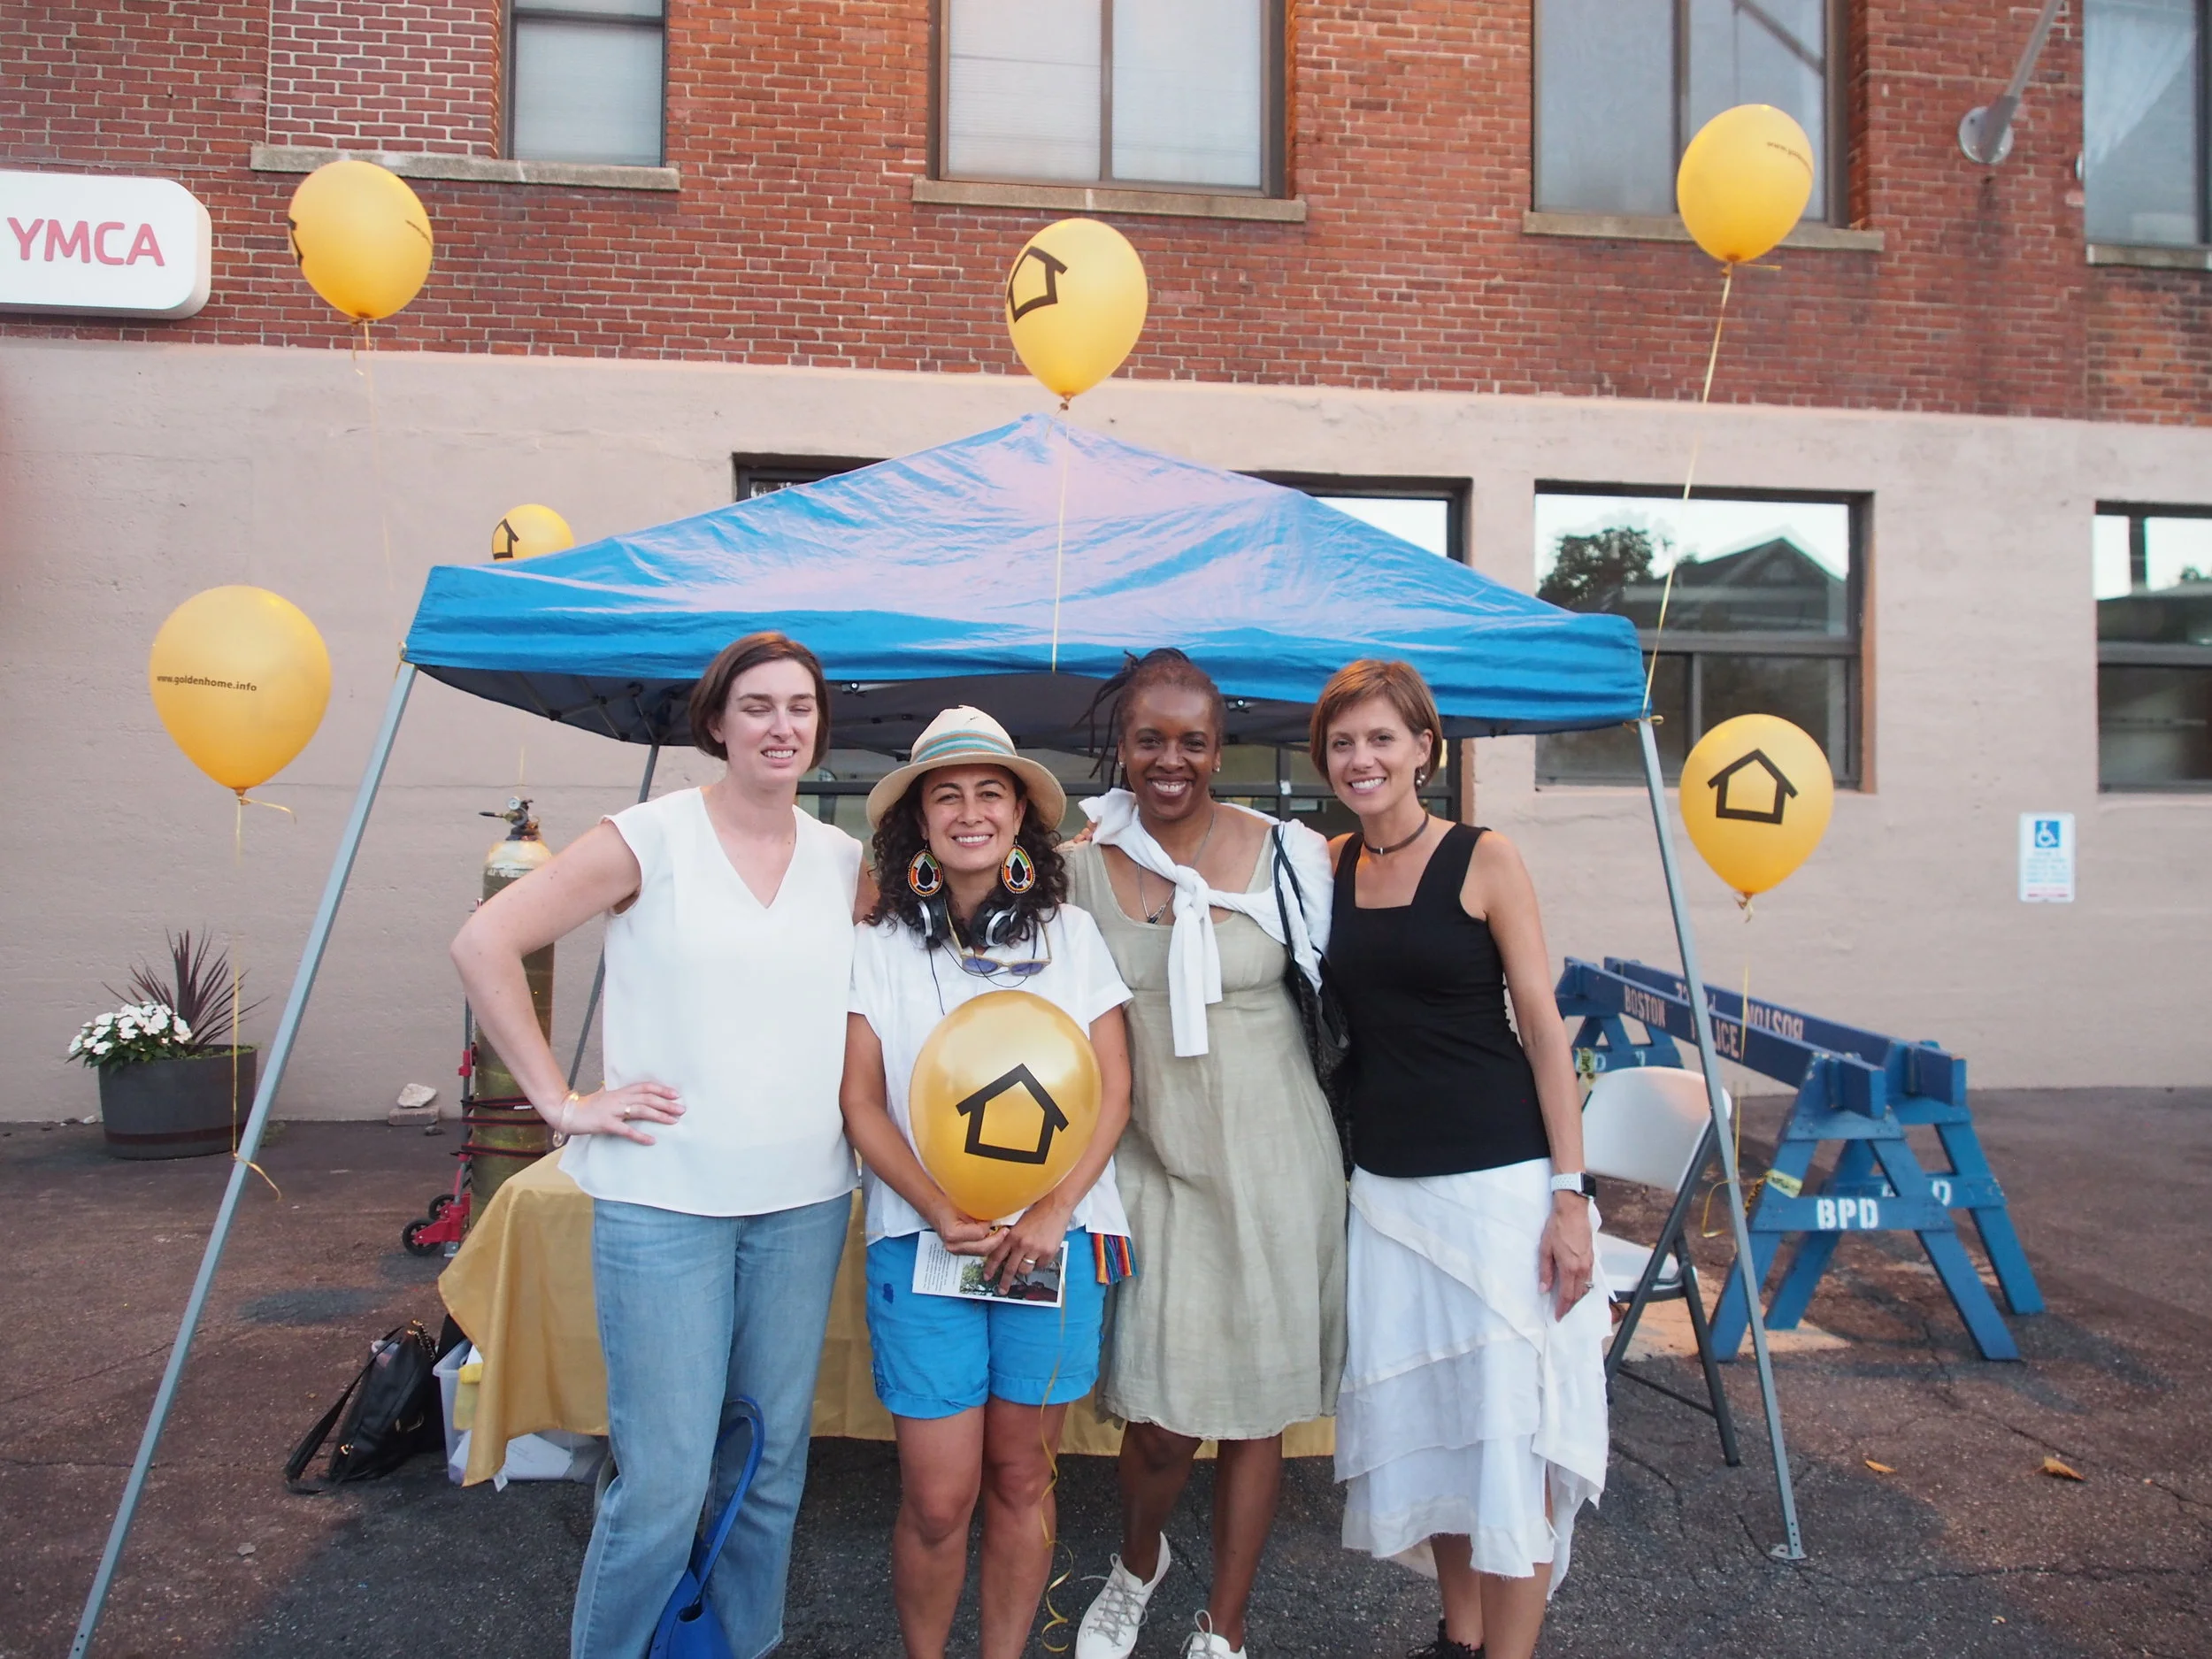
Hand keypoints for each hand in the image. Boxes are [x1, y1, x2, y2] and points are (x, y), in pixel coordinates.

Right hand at [559, 1082, 682, 1145]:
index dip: (661, 1089)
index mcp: (620, 1092)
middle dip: (666, 1104)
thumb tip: (626, 1093)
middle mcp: (619, 1098)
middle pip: (647, 1098)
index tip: (676, 1094)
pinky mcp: (606, 1124)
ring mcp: (613, 1111)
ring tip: (673, 1121)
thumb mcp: (604, 1097)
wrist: (567, 1112)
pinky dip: (640, 1136)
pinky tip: (651, 1140)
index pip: (645, 1087)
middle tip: (682, 1110)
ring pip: (641, 1110)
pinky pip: (626, 1130)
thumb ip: (617, 1096)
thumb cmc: (587, 1106)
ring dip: (659, 1116)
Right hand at [926, 1199, 995, 1257]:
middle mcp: (953, 1245)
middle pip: (982, 1249)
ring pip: (981, 1252)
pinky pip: (976, 1251)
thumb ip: (979, 1214)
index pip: (980, 1234)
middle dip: (997, 1240)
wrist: (934, 1208)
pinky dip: (985, 1245)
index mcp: (953, 1234)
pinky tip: (991, 1237)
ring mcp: (954, 1250)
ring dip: (992, 1244)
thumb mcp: (964, 1206)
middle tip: (1006, 1231)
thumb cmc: (946, 1204)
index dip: (989, 1225)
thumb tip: (996, 1217)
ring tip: (1001, 1234)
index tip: (993, 1217)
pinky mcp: (958, 1251)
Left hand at [981, 1197, 1073, 1290]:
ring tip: (1027, 1261)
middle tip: (1001, 1290)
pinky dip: (1039, 1262)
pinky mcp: (1048, 1253)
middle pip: (1010, 1269)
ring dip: (1024, 1268)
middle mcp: (1022, 1244)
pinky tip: (1041, 1252)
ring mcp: (1035, 1249)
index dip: (990, 1268)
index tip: (987, 1277)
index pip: (997, 1256)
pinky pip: (1040, 1266)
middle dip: (1004, 1282)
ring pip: (1025, 1270)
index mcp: (1012, 1236)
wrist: (1055, 1207)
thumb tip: (1004, 1256)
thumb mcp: (1018, 1224)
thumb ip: (1010, 1238)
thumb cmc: (1036, 1214)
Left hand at [1538, 1192, 1596, 1319]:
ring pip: (1585, 1288)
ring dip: (1577, 1297)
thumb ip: (1545, 1271)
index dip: (1562, 1308)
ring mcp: (1589, 1263)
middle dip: (1570, 1306)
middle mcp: (1582, 1269)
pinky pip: (1589, 1278)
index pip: (1567, 1296)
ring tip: (1568, 1303)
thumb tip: (1543, 1289)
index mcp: (1569, 1268)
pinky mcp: (1591, 1257)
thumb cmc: (1557, 1228)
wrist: (1572, 1211)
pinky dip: (1583, 1287)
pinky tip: (1577, 1287)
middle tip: (1562, 1313)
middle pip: (1578, 1295)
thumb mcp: (1545, 1249)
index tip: (1557, 1317)